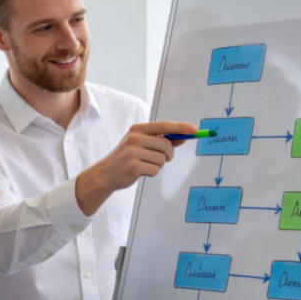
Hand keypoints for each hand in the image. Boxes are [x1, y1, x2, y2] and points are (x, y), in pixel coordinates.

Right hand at [75, 120, 195, 215]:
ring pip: (162, 159)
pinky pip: (155, 170)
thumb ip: (161, 140)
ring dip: (158, 165)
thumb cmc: (126, 158)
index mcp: (137, 129)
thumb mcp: (141, 145)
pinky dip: (152, 173)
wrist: (105, 174)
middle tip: (162, 159)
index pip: (164, 126)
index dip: (181, 127)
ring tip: (145, 165)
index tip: (195, 130)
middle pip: (166, 145)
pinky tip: (141, 172)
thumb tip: (184, 138)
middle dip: (169, 154)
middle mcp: (135, 138)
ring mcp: (133, 152)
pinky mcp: (133, 166)